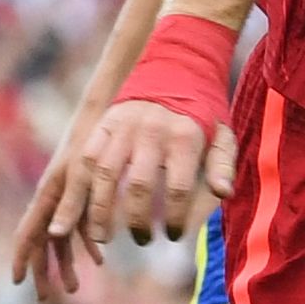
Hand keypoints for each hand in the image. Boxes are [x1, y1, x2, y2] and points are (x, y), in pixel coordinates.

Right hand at [10, 141, 105, 299]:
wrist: (103, 120)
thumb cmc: (90, 146)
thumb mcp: (81, 176)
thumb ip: (69, 205)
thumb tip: (53, 236)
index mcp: (46, 198)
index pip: (27, 233)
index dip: (20, 258)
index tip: (17, 281)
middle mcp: (52, 202)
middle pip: (41, 243)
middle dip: (43, 271)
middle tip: (47, 298)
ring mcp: (66, 201)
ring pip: (61, 239)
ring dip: (66, 264)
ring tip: (74, 288)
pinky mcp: (82, 197)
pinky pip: (80, 227)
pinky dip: (88, 245)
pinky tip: (99, 260)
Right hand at [64, 102, 237, 260]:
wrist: (176, 64)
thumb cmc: (203, 111)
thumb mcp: (223, 135)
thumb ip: (223, 166)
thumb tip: (224, 194)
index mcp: (185, 137)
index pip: (179, 188)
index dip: (176, 217)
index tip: (173, 235)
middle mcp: (152, 131)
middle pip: (140, 185)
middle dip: (138, 220)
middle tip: (142, 240)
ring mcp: (124, 125)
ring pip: (105, 173)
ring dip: (100, 209)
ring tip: (102, 237)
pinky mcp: (105, 122)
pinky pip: (87, 157)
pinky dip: (81, 185)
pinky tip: (80, 208)